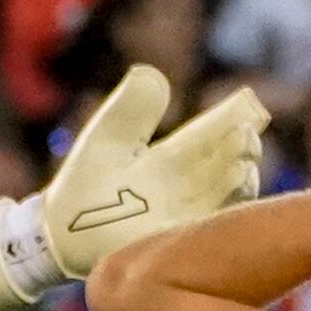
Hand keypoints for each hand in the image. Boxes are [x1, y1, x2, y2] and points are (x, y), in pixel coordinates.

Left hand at [37, 63, 272, 281]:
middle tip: (249, 126)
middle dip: (239, 142)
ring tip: (243, 150)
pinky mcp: (178, 238)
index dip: (229, 118)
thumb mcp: (107, 137)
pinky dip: (226, 203)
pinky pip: (211, 223)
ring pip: (225, 190)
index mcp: (171, 158)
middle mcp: (185, 185)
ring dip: (237, 170)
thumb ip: (131, 109)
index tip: (249, 102)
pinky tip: (236, 181)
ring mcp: (185, 213)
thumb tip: (151, 73)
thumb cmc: (85, 182)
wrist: (61, 232)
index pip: (207, 134)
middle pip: (222, 159)